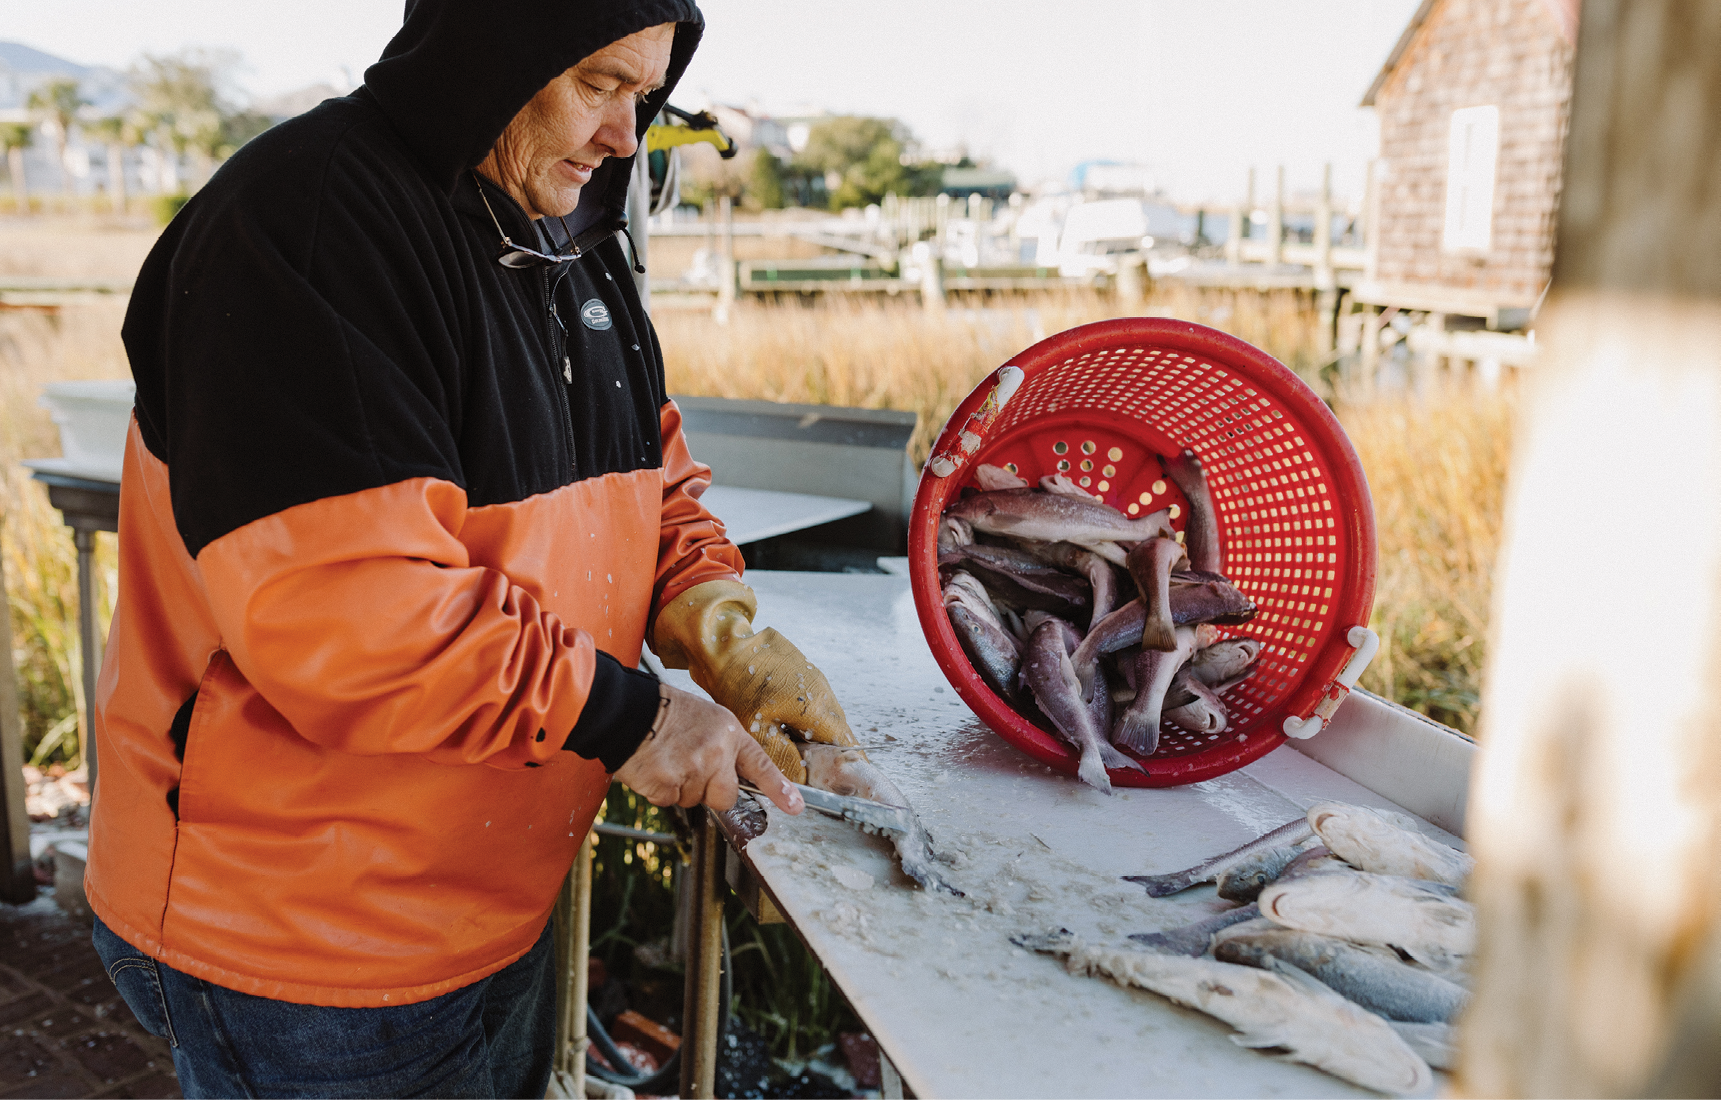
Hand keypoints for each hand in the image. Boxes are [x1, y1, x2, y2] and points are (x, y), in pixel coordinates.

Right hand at [613, 683, 804, 814]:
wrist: (627, 711)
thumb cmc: (664, 712)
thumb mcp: (705, 718)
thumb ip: (722, 746)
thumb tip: (729, 775)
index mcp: (728, 733)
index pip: (759, 765)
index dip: (779, 788)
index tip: (795, 806)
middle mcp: (715, 753)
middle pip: (725, 796)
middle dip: (710, 790)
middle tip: (689, 766)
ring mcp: (692, 771)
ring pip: (694, 800)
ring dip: (680, 787)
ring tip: (667, 758)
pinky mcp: (667, 786)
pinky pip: (669, 801)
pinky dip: (660, 790)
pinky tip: (653, 766)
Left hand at [651, 579, 856, 784]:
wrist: (724, 644)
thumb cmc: (737, 683)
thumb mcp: (758, 731)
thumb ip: (784, 759)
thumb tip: (800, 780)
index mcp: (817, 707)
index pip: (845, 744)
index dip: (846, 765)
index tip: (844, 780)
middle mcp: (822, 690)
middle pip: (835, 731)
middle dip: (825, 752)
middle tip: (810, 768)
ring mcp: (813, 677)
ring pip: (822, 716)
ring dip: (812, 733)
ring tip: (792, 746)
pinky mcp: (801, 671)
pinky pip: (810, 701)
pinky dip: (802, 717)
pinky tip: (781, 722)